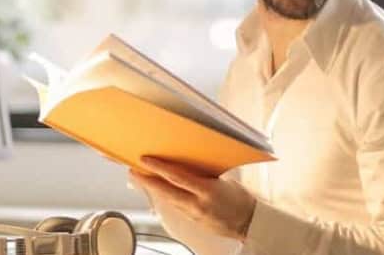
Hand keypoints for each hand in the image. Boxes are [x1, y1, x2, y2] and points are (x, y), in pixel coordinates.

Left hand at [129, 156, 256, 241]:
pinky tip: (159, 191)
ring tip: (141, 178)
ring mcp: (194, 215)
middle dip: (147, 181)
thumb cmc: (240, 200)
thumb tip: (186, 163)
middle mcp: (198, 204)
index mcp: (208, 190)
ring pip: (168, 200)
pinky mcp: (193, 221)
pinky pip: (175, 207)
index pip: (177, 177)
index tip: (146, 160)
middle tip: (133, 171)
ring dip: (153, 189)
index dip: (159, 168)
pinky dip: (165, 197)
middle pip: (165, 192)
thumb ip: (204, 174)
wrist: (250, 223)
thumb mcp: (223, 181)